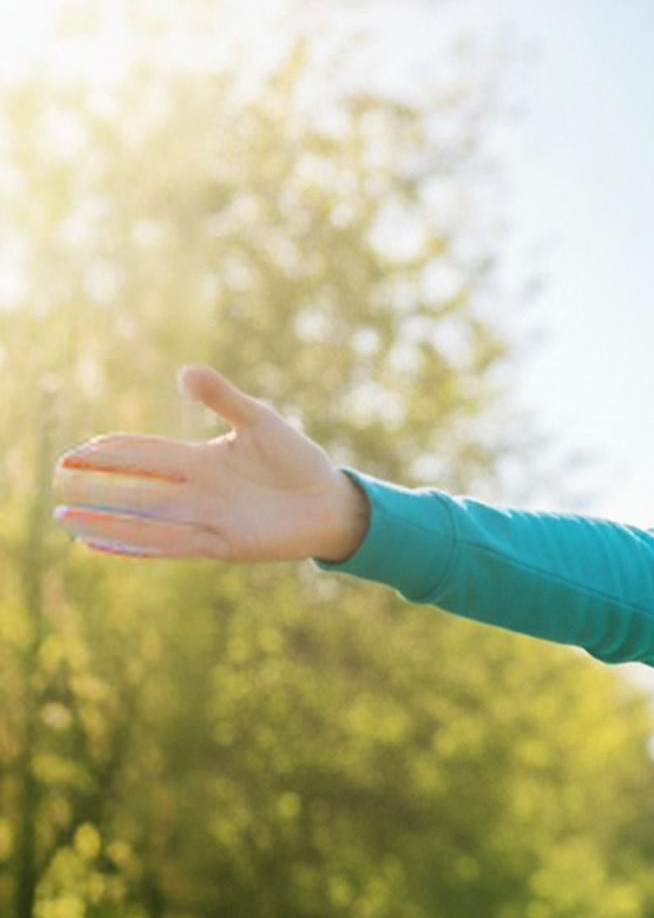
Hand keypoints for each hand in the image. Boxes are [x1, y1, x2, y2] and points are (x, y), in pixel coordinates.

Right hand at [52, 364, 368, 563]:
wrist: (332, 501)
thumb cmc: (297, 460)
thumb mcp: (260, 421)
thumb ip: (223, 398)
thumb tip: (184, 372)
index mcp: (202, 460)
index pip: (148, 454)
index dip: (116, 452)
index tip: (81, 450)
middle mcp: (198, 491)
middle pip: (138, 487)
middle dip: (99, 485)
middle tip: (58, 481)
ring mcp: (210, 519)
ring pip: (148, 519)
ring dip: (108, 520)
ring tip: (67, 519)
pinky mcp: (226, 545)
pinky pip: (176, 545)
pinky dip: (142, 545)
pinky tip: (108, 545)